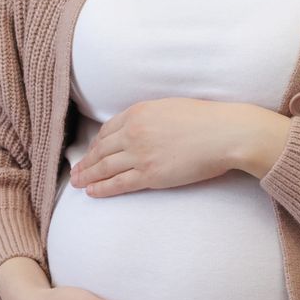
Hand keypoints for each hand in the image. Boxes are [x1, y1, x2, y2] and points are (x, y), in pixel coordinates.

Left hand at [69, 98, 289, 197]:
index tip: (91, 151)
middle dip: (86, 162)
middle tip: (75, 171)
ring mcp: (140, 154)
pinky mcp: (150, 175)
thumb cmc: (206, 119)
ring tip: (77, 182)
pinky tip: (92, 192)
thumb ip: (151, 117)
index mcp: (138, 112)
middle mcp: (133, 132)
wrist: (225, 133)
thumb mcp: (170, 107)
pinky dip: (102, 188)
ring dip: (88, 176)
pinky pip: (119, 183)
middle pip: (101, 149)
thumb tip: (143, 127)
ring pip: (105, 167)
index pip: (107, 130)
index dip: (96, 143)